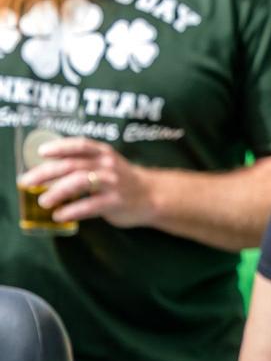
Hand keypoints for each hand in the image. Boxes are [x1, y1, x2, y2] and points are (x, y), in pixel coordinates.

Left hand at [18, 136, 154, 227]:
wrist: (152, 195)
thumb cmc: (122, 180)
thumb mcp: (105, 164)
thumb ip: (82, 163)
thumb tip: (46, 170)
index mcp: (104, 153)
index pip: (80, 145)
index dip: (59, 147)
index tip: (41, 153)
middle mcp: (107, 165)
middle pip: (71, 165)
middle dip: (45, 173)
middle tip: (27, 182)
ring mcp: (113, 183)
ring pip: (78, 182)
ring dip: (56, 191)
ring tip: (43, 201)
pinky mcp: (115, 202)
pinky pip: (89, 206)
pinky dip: (71, 210)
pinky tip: (60, 215)